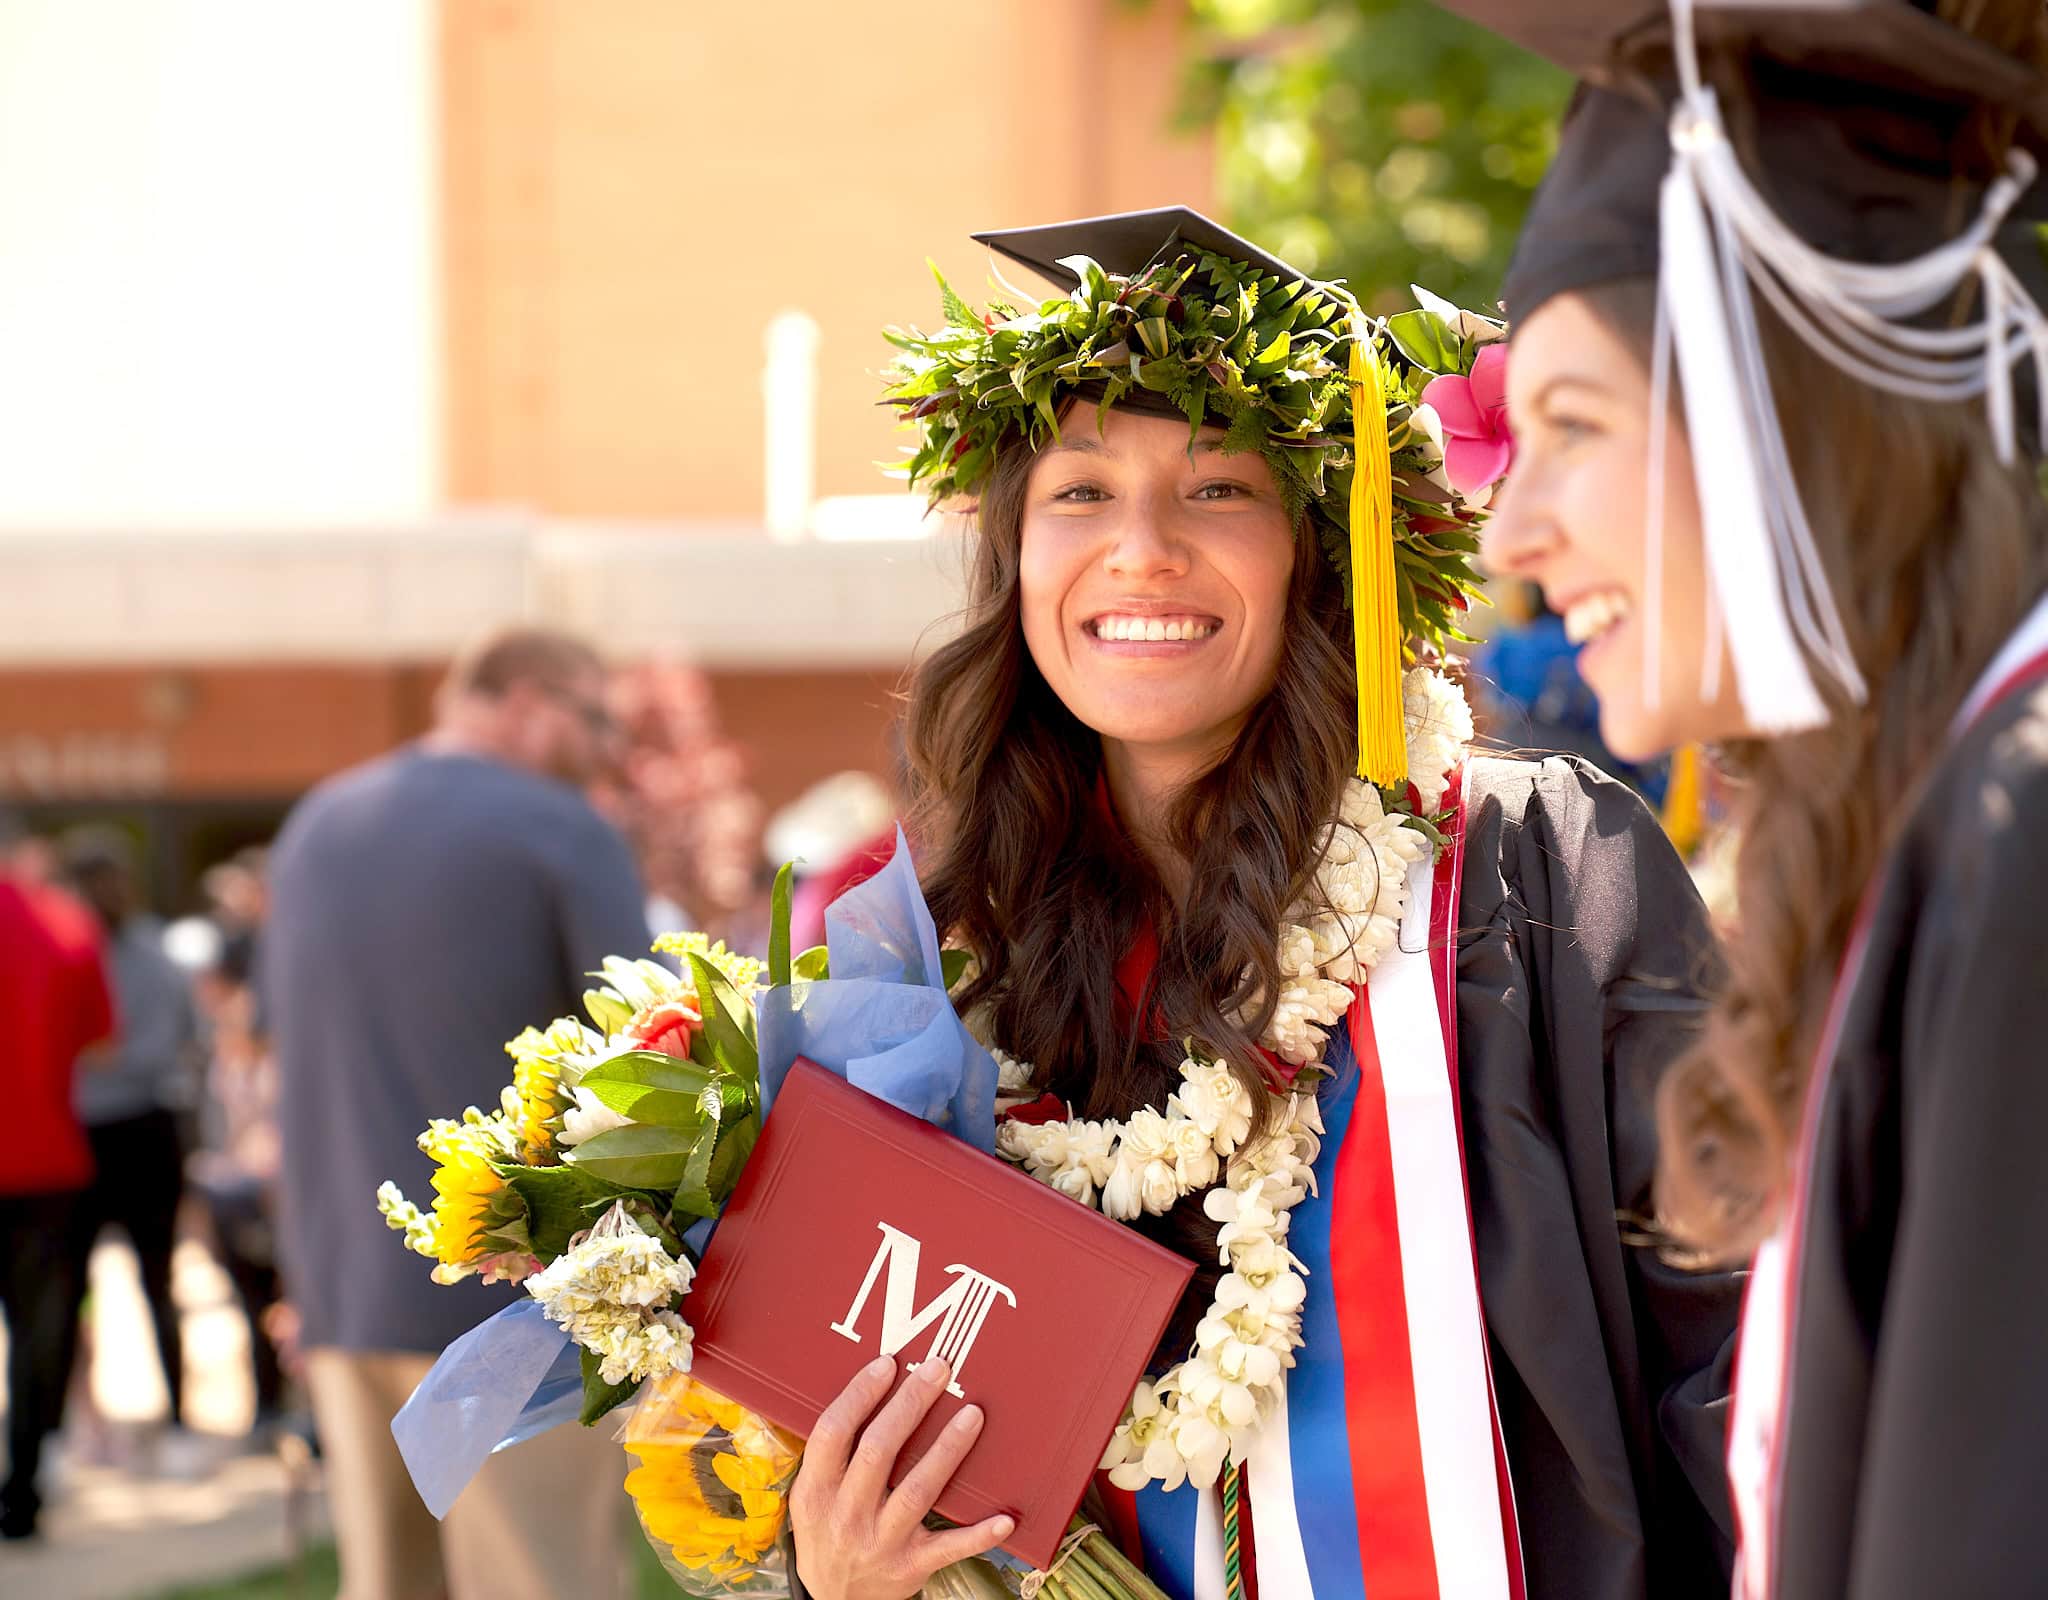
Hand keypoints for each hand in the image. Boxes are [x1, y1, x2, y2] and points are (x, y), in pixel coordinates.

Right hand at [790, 1354, 1014, 1599]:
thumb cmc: (827, 1531)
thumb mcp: (811, 1496)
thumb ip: (832, 1452)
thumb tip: (867, 1387)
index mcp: (815, 1492)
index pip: (833, 1433)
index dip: (860, 1395)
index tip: (888, 1364)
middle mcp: (846, 1516)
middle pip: (878, 1452)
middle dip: (910, 1406)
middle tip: (938, 1370)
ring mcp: (880, 1542)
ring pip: (917, 1491)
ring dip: (947, 1450)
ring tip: (973, 1415)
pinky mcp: (911, 1566)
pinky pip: (949, 1548)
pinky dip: (979, 1535)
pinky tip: (1005, 1517)